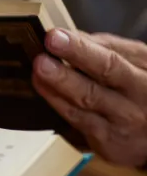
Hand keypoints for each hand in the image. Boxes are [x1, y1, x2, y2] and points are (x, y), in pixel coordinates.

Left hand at [33, 29, 146, 166]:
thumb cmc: (142, 95)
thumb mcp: (138, 67)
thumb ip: (111, 50)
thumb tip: (75, 36)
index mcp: (146, 73)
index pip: (115, 55)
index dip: (83, 45)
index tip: (57, 35)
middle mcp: (139, 97)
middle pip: (106, 72)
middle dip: (76, 55)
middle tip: (50, 44)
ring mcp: (123, 120)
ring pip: (87, 97)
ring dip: (60, 80)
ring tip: (40, 66)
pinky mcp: (106, 140)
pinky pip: (77, 118)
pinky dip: (57, 100)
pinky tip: (42, 86)